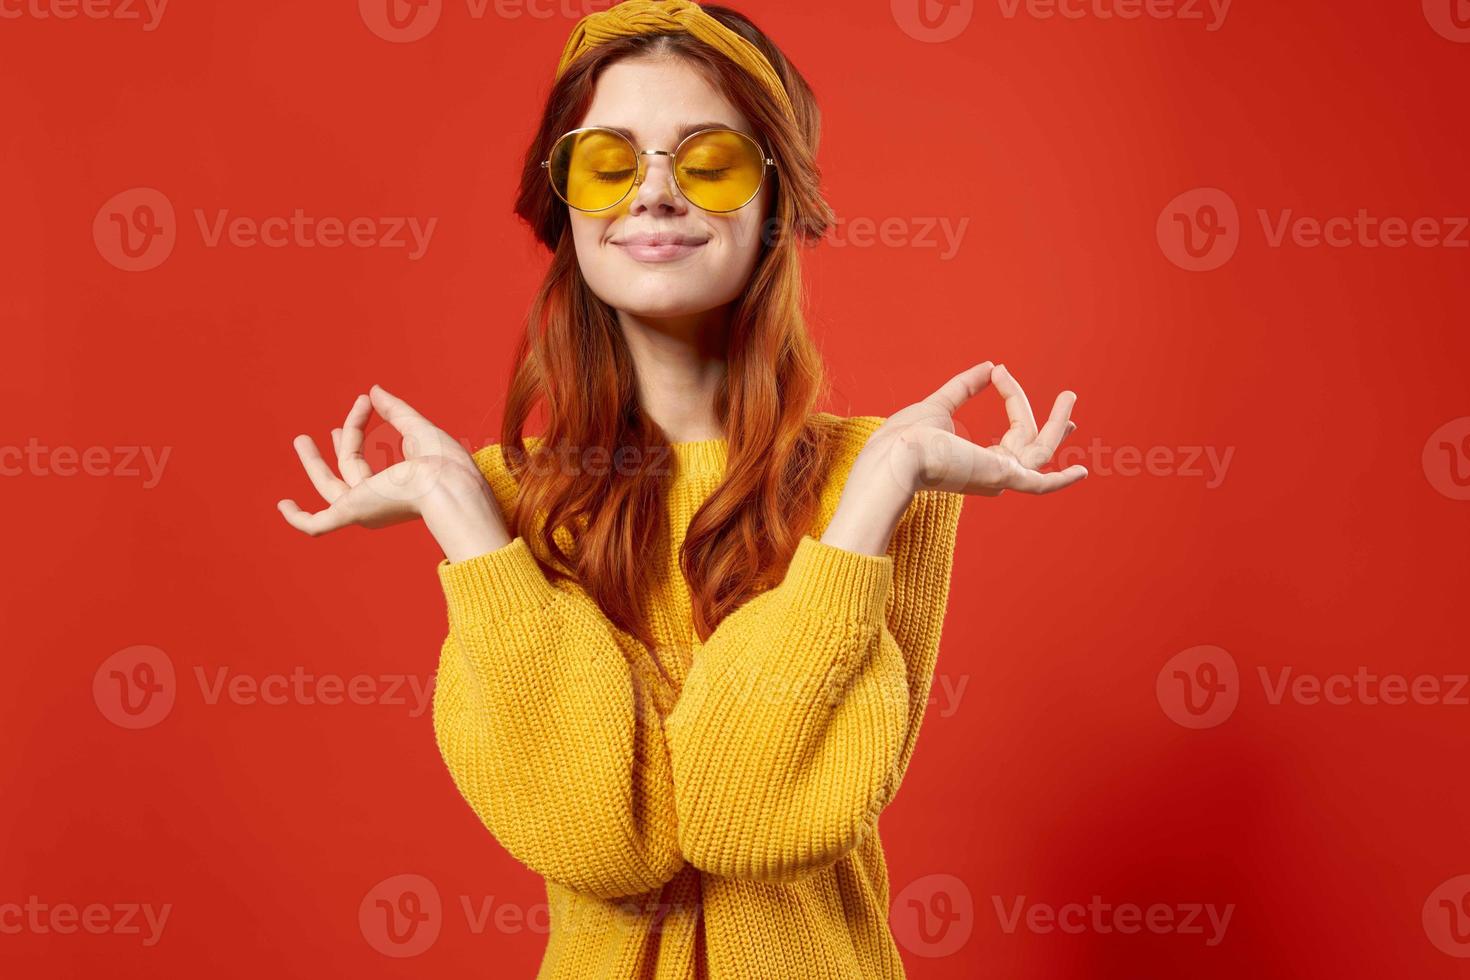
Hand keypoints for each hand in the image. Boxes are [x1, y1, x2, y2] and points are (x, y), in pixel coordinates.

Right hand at [276, 385, 496, 540]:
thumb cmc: (444, 463)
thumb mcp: (416, 428)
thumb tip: (373, 390)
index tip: (363, 403)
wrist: (447, 483)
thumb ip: (395, 411)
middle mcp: (379, 502)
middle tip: (323, 431)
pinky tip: (283, 505)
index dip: (357, 430)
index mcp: (397, 488)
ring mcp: (363, 509)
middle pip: (348, 470)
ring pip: (330, 485)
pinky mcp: (350, 512)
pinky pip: (317, 524)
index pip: (370, 458)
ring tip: (300, 440)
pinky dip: (298, 518)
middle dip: (338, 448)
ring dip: (313, 463)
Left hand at [874, 361, 1086, 496]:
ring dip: (1056, 423)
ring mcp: (998, 477)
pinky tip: (1081, 472)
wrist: (895, 455)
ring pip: (1040, 450)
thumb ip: (964, 388)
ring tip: (1069, 396)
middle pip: (1030, 443)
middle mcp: (989, 474)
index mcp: (974, 462)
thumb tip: (990, 367)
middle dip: (1052, 426)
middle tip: (1069, 400)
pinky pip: (1039, 483)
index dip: (1016, 403)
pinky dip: (1061, 480)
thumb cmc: (905, 439)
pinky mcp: (1001, 477)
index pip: (1009, 434)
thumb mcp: (939, 404)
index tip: (999, 372)